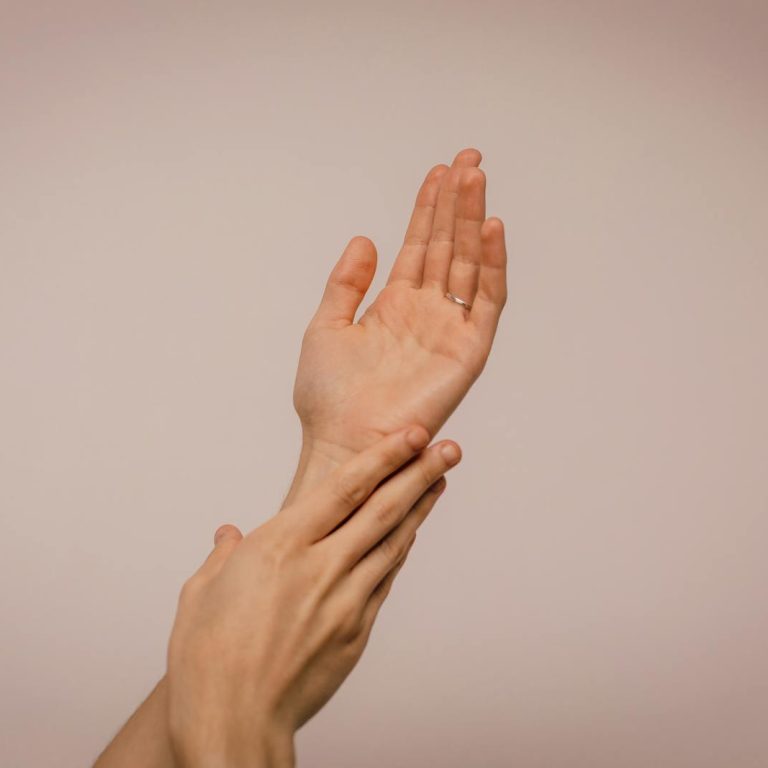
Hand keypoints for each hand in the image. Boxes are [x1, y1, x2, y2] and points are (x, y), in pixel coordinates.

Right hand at [166, 426, 461, 767]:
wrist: (234, 722)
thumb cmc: (208, 659)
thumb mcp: (201, 594)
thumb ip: (222, 556)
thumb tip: (229, 535)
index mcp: (281, 546)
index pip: (346, 488)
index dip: (384, 457)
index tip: (412, 435)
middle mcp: (321, 566)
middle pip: (382, 509)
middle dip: (419, 472)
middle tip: (448, 447)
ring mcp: (345, 600)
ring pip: (392, 542)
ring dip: (419, 507)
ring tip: (440, 480)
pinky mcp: (356, 631)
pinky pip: (385, 581)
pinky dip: (400, 552)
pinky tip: (410, 535)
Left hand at [289, 148, 506, 500]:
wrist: (342, 442)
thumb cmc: (329, 398)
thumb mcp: (326, 327)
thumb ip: (346, 283)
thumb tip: (365, 238)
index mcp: (394, 305)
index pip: (419, 246)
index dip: (428, 208)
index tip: (439, 171)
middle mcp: (426, 313)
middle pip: (448, 247)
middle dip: (458, 203)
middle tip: (469, 159)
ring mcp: (449, 330)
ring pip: (468, 264)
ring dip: (474, 221)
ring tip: (476, 179)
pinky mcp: (467, 352)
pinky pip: (486, 302)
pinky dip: (492, 265)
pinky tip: (492, 229)